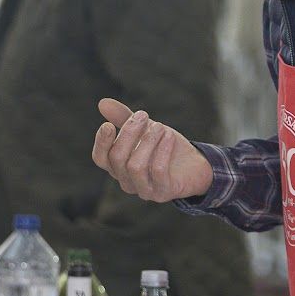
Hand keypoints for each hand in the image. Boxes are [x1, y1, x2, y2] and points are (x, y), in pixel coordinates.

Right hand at [91, 97, 212, 201]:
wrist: (193, 165)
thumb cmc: (164, 146)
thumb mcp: (144, 129)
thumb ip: (123, 117)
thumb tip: (102, 102)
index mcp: (118, 167)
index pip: (100, 158)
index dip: (101, 142)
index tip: (108, 124)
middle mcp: (127, 181)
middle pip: (117, 158)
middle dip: (129, 133)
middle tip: (143, 115)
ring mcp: (144, 190)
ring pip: (135, 166)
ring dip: (147, 141)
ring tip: (159, 126)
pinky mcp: (163, 192)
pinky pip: (158, 171)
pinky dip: (163, 150)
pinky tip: (169, 136)